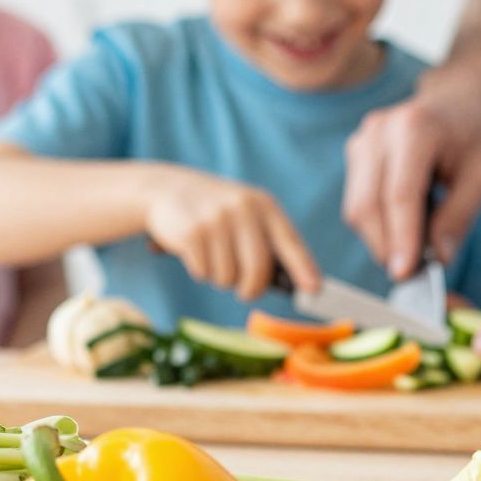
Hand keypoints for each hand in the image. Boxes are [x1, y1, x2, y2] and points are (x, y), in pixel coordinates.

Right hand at [144, 168, 321, 302]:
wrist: (166, 189)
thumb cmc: (216, 213)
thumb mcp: (245, 214)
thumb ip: (268, 243)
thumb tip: (297, 283)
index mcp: (263, 205)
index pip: (289, 241)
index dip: (303, 268)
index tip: (314, 290)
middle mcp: (243, 208)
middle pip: (258, 269)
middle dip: (250, 288)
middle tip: (244, 291)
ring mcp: (216, 219)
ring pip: (228, 277)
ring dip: (220, 277)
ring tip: (212, 255)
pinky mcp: (192, 232)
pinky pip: (204, 273)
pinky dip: (200, 271)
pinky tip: (194, 251)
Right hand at [343, 62, 480, 279]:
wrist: (467, 92)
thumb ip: (459, 217)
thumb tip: (437, 260)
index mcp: (415, 128)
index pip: (399, 196)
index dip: (401, 240)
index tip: (407, 275)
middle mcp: (379, 131)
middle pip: (367, 205)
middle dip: (386, 247)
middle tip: (415, 274)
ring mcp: (363, 139)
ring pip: (357, 207)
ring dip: (380, 238)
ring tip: (416, 249)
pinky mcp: (358, 152)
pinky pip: (358, 200)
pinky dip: (378, 223)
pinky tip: (407, 226)